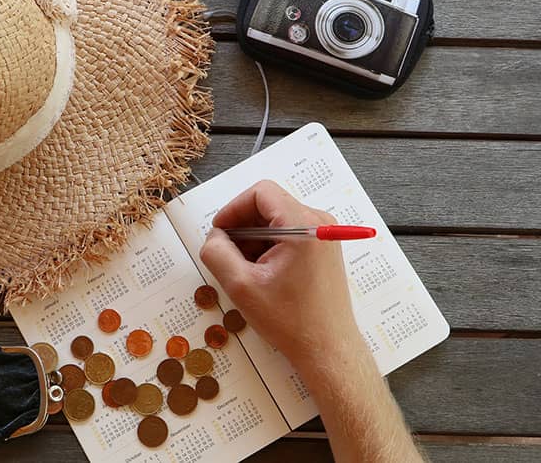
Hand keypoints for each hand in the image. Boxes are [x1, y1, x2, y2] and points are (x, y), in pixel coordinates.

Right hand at [199, 180, 364, 365]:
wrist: (327, 348)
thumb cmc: (293, 321)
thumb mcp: (241, 286)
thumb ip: (217, 252)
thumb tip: (214, 236)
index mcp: (304, 226)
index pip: (261, 192)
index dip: (234, 209)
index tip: (220, 232)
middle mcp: (319, 224)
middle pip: (269, 205)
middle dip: (243, 227)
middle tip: (229, 257)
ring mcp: (325, 236)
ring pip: (277, 220)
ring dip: (255, 240)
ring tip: (247, 271)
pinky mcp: (324, 249)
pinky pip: (290, 234)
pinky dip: (270, 247)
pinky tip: (263, 275)